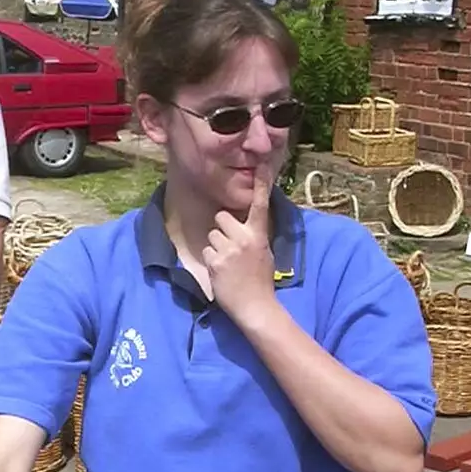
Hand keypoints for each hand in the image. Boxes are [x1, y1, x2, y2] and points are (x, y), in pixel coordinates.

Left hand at [203, 164, 277, 330]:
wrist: (255, 306)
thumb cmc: (261, 280)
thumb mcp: (264, 253)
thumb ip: (254, 236)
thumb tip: (245, 224)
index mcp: (258, 235)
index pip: (259, 205)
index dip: (261, 184)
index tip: (263, 164)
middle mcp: (243, 238)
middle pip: (221, 217)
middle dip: (222, 229)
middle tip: (230, 246)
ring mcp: (228, 250)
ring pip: (211, 235)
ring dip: (216, 247)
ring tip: (227, 263)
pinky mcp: (214, 262)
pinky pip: (206, 252)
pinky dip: (211, 261)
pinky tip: (222, 273)